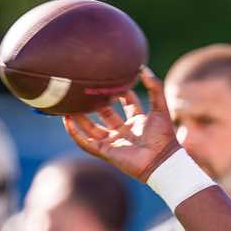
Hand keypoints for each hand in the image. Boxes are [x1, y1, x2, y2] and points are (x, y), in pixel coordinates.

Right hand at [62, 67, 181, 181]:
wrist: (161, 161)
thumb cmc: (164, 136)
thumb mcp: (160, 108)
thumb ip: (155, 88)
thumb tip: (143, 69)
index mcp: (139, 122)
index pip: (127, 103)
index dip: (121, 92)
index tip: (111, 80)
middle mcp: (125, 132)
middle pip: (106, 114)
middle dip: (96, 103)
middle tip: (85, 89)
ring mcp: (115, 142)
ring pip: (92, 129)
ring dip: (80, 117)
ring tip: (69, 104)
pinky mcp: (107, 152)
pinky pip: (86, 143)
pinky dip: (75, 133)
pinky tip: (66, 120)